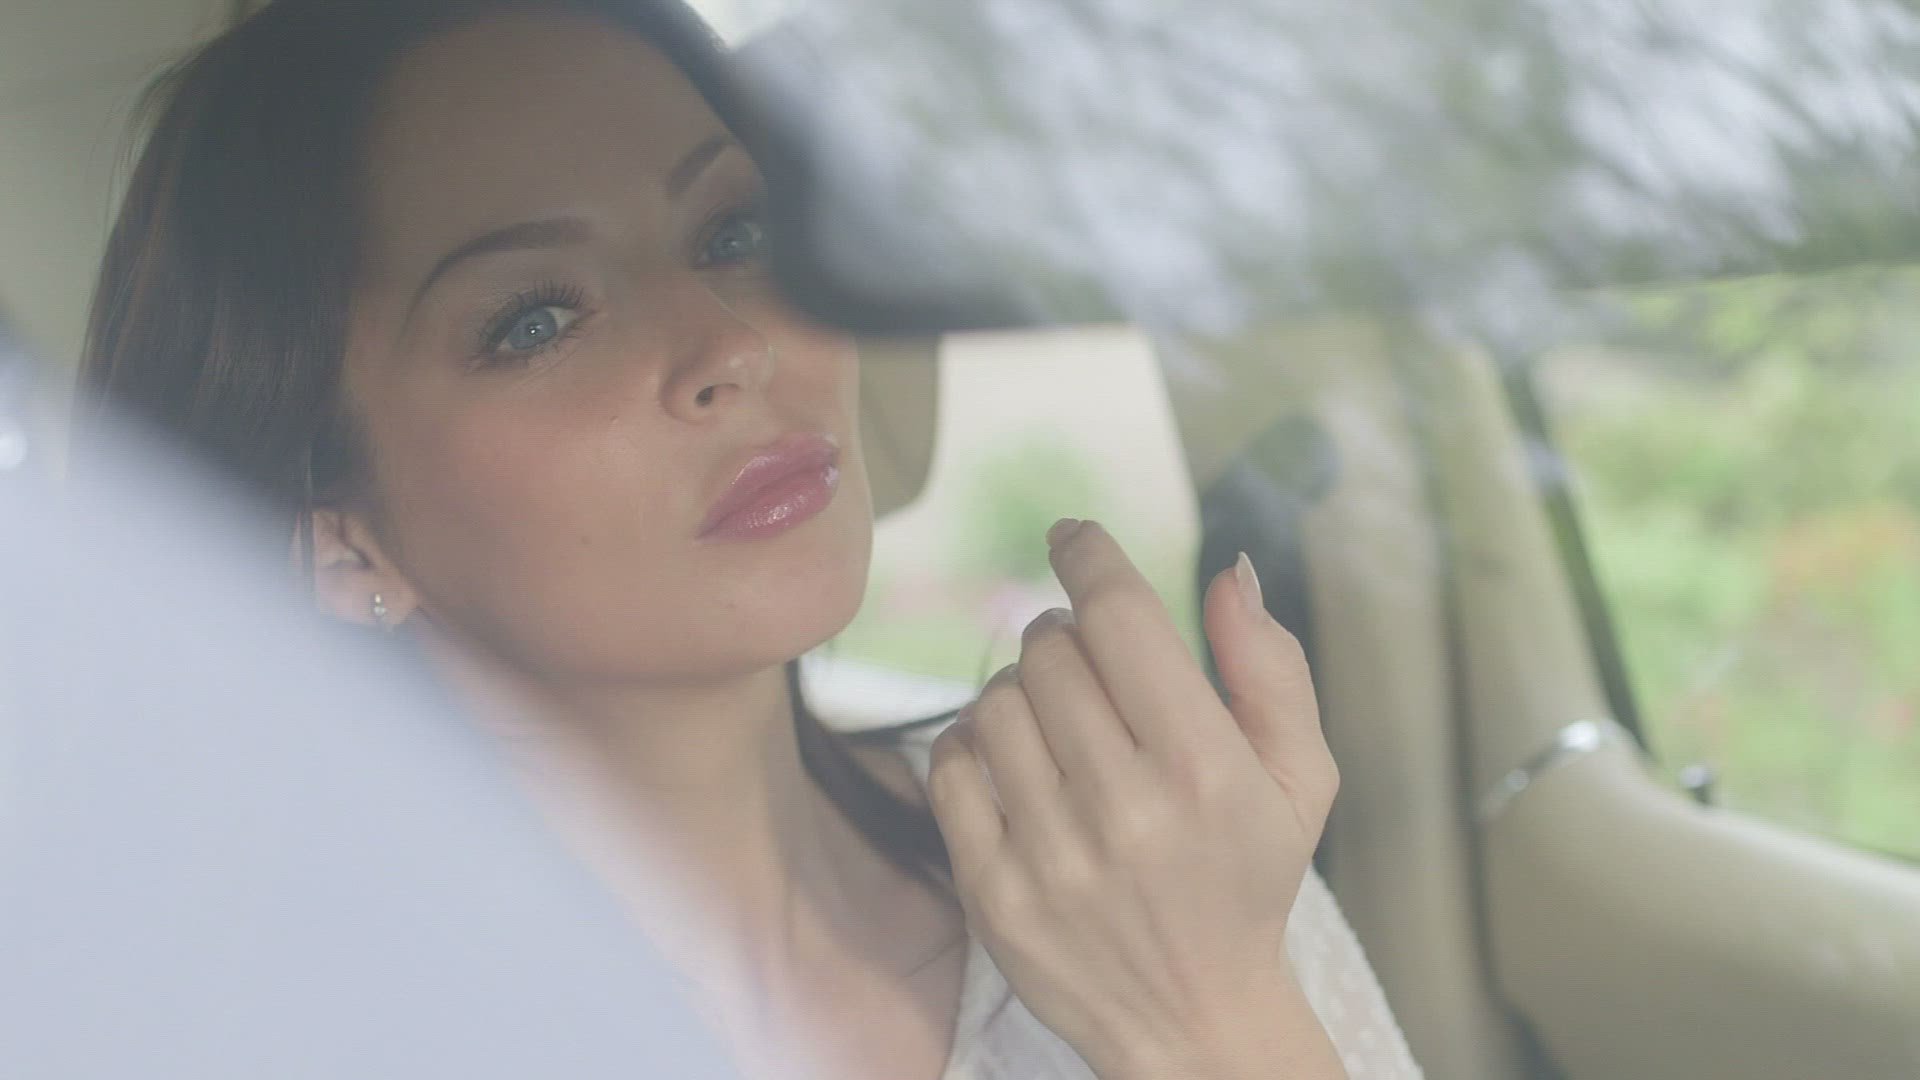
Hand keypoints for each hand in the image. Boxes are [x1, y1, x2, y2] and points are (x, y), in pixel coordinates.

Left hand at [926, 520, 1342, 1079]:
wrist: (1193, 1021)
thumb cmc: (1249, 881)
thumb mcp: (1300, 779)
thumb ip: (1271, 668)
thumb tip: (1228, 571)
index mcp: (1205, 768)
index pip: (1119, 619)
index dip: (1088, 556)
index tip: (1072, 535)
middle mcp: (1126, 808)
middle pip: (1050, 650)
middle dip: (1065, 636)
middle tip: (1087, 663)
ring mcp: (1051, 854)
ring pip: (996, 700)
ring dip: (1021, 690)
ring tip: (1058, 721)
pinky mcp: (993, 893)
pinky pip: (949, 766)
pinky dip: (973, 745)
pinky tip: (1014, 762)